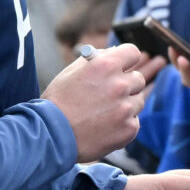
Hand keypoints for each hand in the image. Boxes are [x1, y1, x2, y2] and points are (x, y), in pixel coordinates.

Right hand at [45, 41, 149, 157]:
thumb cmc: (58, 103)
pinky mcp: (129, 129)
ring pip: (138, 101)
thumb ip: (96, 59)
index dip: (127, 60)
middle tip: (110, 94)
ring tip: (103, 113)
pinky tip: (104, 127)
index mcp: (106, 65)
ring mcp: (126, 109)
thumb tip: (114, 53)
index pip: (132, 52)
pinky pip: (134, 121)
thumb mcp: (72, 72)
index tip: (124, 66)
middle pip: (138, 79)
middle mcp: (120, 85)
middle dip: (126, 84)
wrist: (51, 136)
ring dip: (125, 105)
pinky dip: (123, 124)